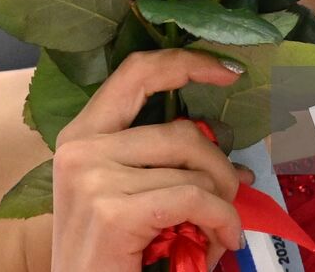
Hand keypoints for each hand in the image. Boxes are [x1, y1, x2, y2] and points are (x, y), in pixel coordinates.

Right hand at [50, 48, 256, 271]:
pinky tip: (224, 242)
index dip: (186, 62)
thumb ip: (164, 166)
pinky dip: (222, 221)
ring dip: (222, 203)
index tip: (230, 72)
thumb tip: (231, 159)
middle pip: (180, 130)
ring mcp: (92, 178)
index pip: (135, 73)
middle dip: (220, 165)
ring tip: (219, 232)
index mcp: (80, 136)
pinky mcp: (113, 212)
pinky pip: (195, 199)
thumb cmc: (111, 258)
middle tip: (235, 195)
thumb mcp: (128, 198)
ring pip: (192, 170)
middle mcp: (79, 150)